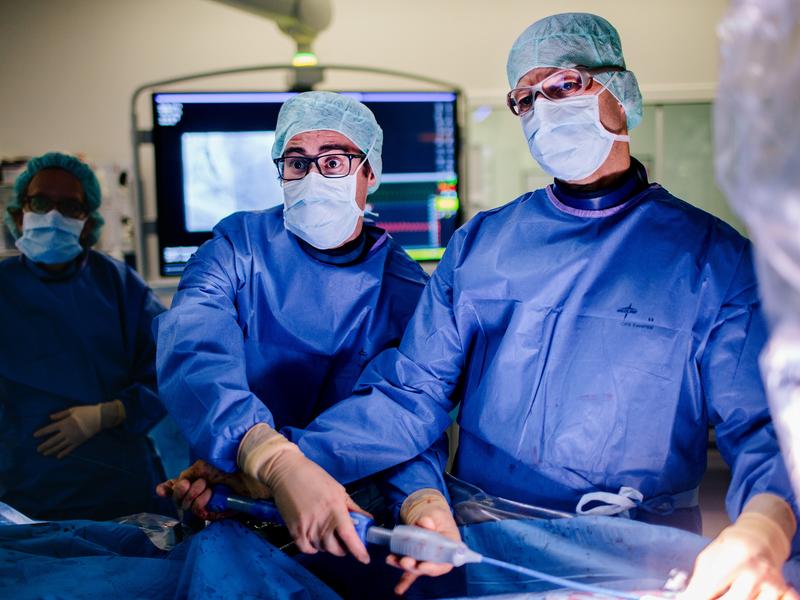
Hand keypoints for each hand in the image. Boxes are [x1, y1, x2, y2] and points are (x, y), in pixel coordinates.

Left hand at [33, 404, 102, 457]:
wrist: (100, 418)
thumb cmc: (86, 412)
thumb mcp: (72, 410)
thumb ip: (61, 414)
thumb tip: (50, 418)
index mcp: (64, 423)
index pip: (49, 429)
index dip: (42, 432)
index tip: (35, 435)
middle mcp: (67, 432)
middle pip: (53, 440)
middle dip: (44, 445)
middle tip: (38, 449)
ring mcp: (73, 438)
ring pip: (60, 446)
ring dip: (51, 450)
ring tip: (45, 454)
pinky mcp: (79, 442)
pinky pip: (70, 449)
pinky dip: (64, 453)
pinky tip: (58, 456)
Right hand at [155, 459, 268, 520]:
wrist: (250, 469)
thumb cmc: (230, 462)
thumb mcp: (204, 464)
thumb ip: (188, 474)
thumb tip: (177, 483)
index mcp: (201, 477)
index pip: (180, 486)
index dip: (168, 489)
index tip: (160, 490)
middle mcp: (205, 491)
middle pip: (180, 499)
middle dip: (179, 491)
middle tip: (188, 483)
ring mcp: (212, 502)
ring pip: (188, 507)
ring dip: (192, 495)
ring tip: (205, 486)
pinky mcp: (220, 511)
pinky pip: (201, 513)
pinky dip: (200, 503)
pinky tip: (208, 495)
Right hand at [238, 423, 370, 562]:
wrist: (287, 472)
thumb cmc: (314, 477)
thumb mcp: (338, 489)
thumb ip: (353, 507)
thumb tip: (367, 518)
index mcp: (335, 508)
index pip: (349, 536)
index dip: (358, 550)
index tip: (364, 558)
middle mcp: (321, 520)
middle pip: (336, 548)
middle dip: (344, 549)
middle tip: (345, 542)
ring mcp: (306, 526)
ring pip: (322, 548)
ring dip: (328, 547)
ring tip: (329, 536)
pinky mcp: (294, 529)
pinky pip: (306, 548)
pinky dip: (313, 548)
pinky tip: (316, 541)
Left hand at [387, 489, 459, 595]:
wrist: (434, 518)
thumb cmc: (440, 520)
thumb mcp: (438, 516)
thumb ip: (431, 519)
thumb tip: (426, 523)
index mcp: (449, 552)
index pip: (442, 565)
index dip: (432, 567)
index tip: (423, 566)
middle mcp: (436, 560)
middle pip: (425, 567)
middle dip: (414, 566)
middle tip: (405, 561)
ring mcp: (424, 561)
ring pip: (414, 568)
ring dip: (402, 566)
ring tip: (392, 560)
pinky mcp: (415, 559)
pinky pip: (409, 572)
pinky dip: (404, 582)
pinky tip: (398, 591)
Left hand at [681, 494, 797, 599]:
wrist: (762, 539)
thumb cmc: (732, 546)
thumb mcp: (710, 555)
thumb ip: (699, 577)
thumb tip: (688, 596)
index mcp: (735, 555)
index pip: (711, 586)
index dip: (697, 596)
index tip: (689, 599)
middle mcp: (756, 570)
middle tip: (707, 596)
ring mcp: (771, 582)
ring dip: (733, 599)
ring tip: (726, 591)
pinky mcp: (781, 591)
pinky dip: (751, 599)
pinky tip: (744, 594)